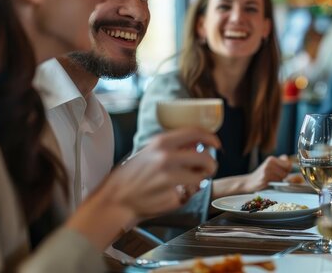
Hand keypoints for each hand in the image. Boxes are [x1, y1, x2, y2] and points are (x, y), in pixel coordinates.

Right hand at [99, 127, 218, 218]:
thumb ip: (174, 147)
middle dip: (211, 164)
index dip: (210, 138)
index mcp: (161, 142)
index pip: (195, 133)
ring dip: (200, 179)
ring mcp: (170, 177)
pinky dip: (188, 193)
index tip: (216, 144)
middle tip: (209, 168)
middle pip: (205, 158)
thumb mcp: (150, 152)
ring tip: (190, 181)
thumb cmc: (132, 176)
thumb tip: (198, 144)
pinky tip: (176, 192)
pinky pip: (191, 192)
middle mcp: (167, 157)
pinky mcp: (172, 195)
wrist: (116, 199)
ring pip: (200, 177)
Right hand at [243, 155, 291, 191]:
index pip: (288, 164)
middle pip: (287, 171)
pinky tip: (268, 182)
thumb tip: (291, 164)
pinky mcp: (265, 178)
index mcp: (271, 159)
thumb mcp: (270, 166)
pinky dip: (275, 183)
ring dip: (279, 180)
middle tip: (275, 177)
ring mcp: (267, 170)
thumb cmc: (262, 175)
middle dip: (284, 176)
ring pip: (283, 176)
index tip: (283, 172)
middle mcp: (269, 162)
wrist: (248, 182)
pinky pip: (277, 181)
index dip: (288, 170)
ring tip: (271, 180)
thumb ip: (281, 163)